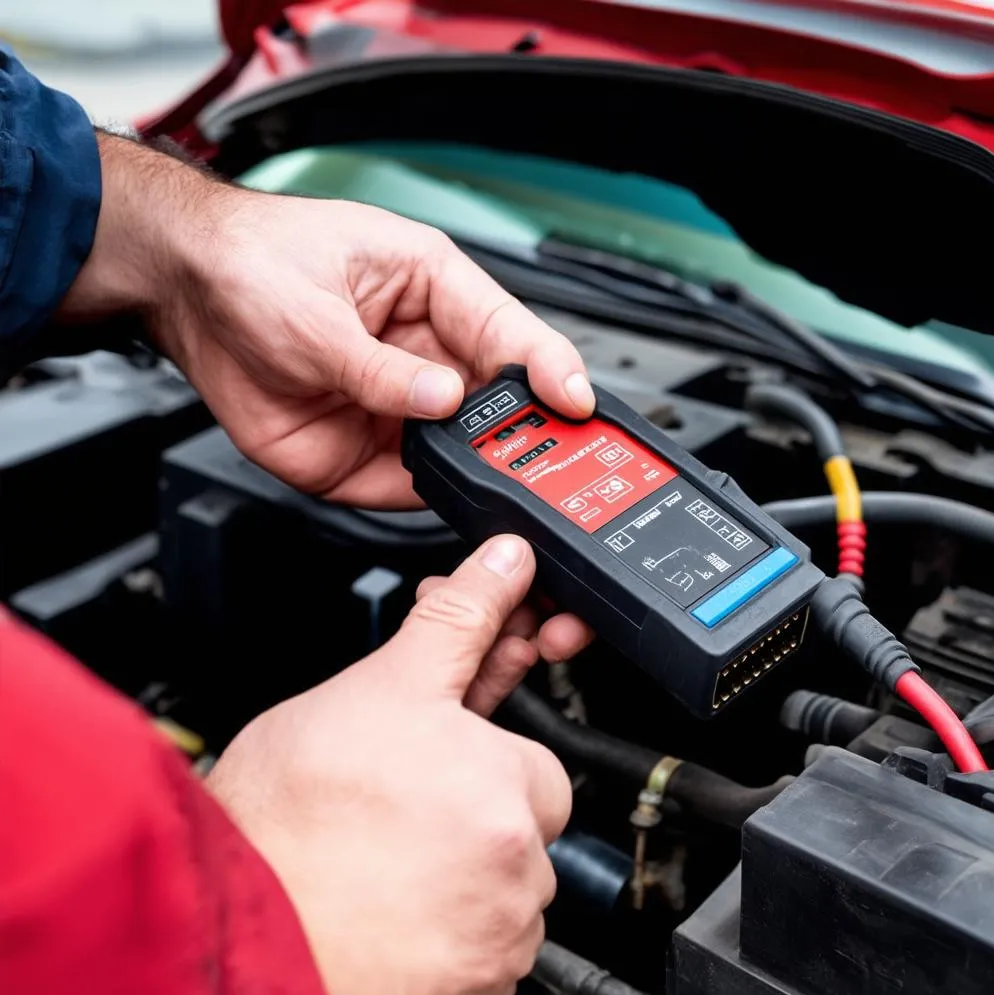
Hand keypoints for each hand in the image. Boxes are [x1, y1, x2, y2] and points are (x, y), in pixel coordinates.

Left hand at [60, 132, 593, 507]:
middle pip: (497, 402)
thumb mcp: (316, 311)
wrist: (184, 298)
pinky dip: (431, 496)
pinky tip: (445, 494)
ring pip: (461, 450)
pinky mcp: (363, 453)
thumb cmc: (252, 265)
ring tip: (495, 480)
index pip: (510, 334)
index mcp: (432, 290)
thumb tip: (440, 400)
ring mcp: (396, 407)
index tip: (575, 398)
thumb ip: (378, 367)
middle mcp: (424, 354)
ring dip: (479, 468)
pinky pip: (409, 485)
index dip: (550, 367)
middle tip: (542, 455)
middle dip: (525, 432)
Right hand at [206, 536, 590, 994]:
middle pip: (520, 824)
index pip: (533, 755)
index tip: (436, 773)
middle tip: (398, 816)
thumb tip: (505, 560)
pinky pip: (488, 952)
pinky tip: (393, 915)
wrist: (229, 941)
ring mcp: (500, 932)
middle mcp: (515, 856)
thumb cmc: (282, 824)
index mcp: (500, 773)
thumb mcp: (375, 688)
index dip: (476, 755)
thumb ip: (455, 622)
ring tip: (384, 870)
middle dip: (474, 815)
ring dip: (464, 878)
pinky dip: (453, 938)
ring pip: (505, 888)